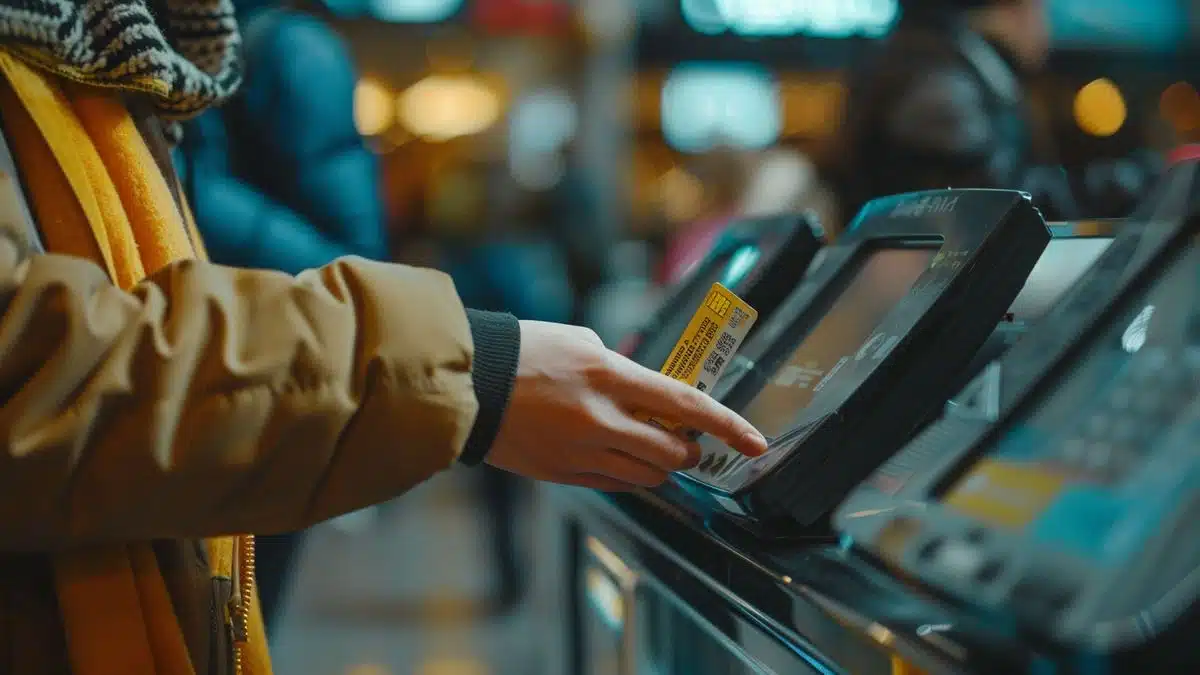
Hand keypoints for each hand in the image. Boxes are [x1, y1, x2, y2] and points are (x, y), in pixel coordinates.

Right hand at [485, 321, 767, 490]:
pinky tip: (626, 460)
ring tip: (655, 448)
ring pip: (648, 476)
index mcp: (610, 377)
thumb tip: (654, 395)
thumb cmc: (525, 352)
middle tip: (690, 442)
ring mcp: (582, 452)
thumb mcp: (583, 341)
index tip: (755, 442)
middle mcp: (601, 420)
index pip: (686, 406)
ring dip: (664, 466)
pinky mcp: (563, 474)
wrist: (470, 384)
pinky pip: (616, 485)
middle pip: (673, 453)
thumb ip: (624, 370)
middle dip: (692, 451)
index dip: (728, 425)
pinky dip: (633, 476)